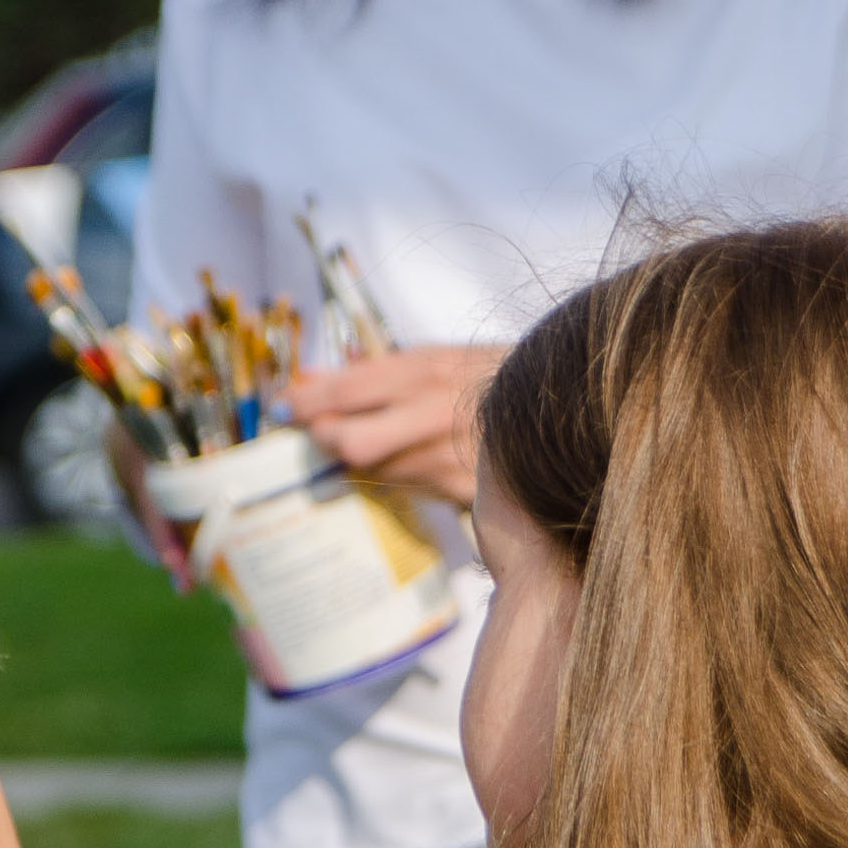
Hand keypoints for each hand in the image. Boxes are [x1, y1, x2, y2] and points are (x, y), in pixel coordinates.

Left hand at [287, 343, 509, 507]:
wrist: (563, 404)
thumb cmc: (491, 377)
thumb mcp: (436, 357)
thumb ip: (373, 371)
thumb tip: (312, 377)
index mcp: (424, 369)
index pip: (346, 390)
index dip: (306, 402)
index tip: (284, 406)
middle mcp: (431, 412)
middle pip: (349, 441)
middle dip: (324, 438)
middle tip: (318, 432)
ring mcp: (447, 455)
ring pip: (375, 470)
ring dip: (360, 459)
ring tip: (372, 440)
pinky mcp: (463, 490)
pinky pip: (408, 488)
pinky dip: (396, 475)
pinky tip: (405, 461)